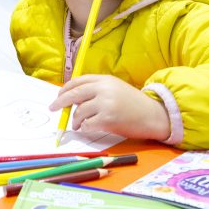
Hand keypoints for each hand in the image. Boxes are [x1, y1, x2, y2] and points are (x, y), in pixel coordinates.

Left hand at [48, 75, 170, 140]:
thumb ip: (96, 90)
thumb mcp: (115, 89)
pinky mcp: (108, 118)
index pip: (77, 81)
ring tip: (79, 124)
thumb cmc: (134, 105)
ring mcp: (106, 103)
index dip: (65, 89)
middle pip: (73, 94)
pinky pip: (87, 124)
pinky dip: (85, 128)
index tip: (58, 96)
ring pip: (79, 112)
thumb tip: (72, 99)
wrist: (155, 115)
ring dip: (76, 120)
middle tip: (53, 108)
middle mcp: (104, 89)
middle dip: (60, 102)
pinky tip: (89, 128)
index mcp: (105, 80)